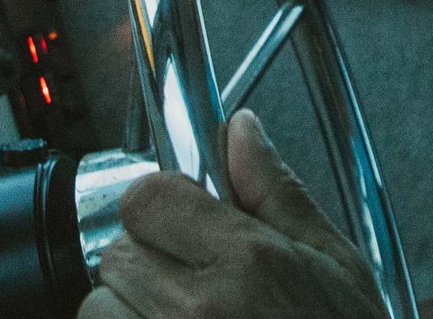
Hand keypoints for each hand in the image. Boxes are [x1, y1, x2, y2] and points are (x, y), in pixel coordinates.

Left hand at [79, 109, 388, 318]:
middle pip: (118, 252)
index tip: (184, 226)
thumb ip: (276, 194)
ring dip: (127, 316)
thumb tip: (241, 133)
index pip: (146, 198)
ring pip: (98, 310)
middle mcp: (197, 312)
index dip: (163, 208)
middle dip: (149, 264)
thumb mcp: (334, 266)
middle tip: (194, 290)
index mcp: (247, 263)